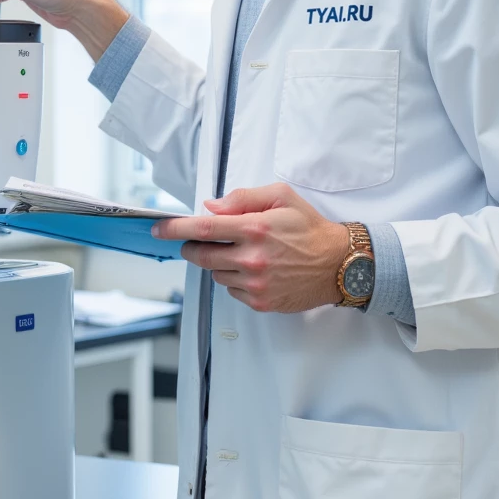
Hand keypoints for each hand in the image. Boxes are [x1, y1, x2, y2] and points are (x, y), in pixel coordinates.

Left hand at [153, 183, 350, 312]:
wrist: (338, 264)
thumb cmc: (310, 229)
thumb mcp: (281, 197)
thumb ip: (243, 198)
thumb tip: (212, 206)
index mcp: (254, 229)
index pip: (203, 228)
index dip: (175, 229)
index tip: (159, 228)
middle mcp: (252, 258)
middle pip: (201, 255)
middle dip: (192, 247)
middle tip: (196, 242)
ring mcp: (255, 283)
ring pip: (216, 273)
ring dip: (218, 263)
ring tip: (242, 253)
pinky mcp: (260, 301)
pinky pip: (232, 290)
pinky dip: (235, 279)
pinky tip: (254, 270)